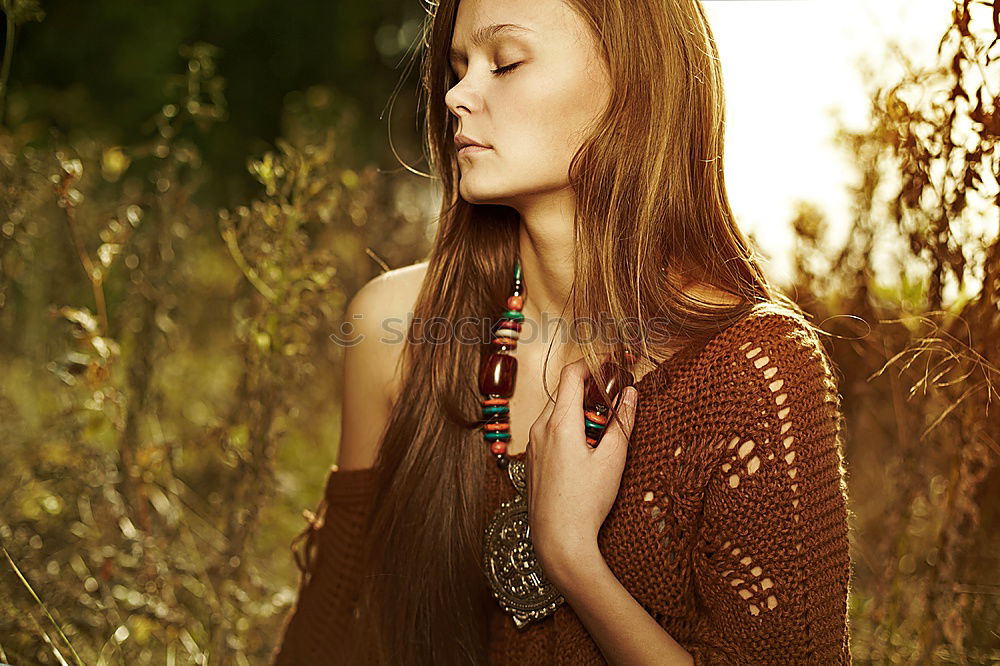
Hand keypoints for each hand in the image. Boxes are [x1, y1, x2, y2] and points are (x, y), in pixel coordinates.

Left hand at [524, 353, 638, 587]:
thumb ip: (622, 422)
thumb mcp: (613, 460)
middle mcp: (540, 428)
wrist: (558, 540)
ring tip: (603, 428)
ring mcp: (532, 445)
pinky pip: (548, 430)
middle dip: (589, 389)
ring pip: (555, 412)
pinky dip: (567, 427)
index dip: (593, 364)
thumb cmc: (586, 502)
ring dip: (579, 409)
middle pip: (563, 392)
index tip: (613, 366)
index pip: (571, 374)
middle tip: (614, 397)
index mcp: (559, 423)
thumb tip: (631, 394)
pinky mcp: (532, 460)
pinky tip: (586, 448)